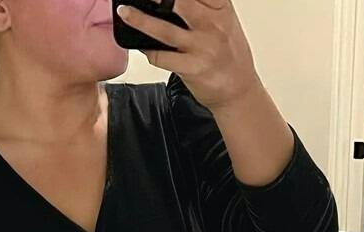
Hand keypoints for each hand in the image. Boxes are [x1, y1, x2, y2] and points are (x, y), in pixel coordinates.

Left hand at [116, 0, 261, 111]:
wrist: (239, 91)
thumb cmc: (229, 55)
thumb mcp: (224, 21)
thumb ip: (205, 6)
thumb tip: (171, 1)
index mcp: (222, 9)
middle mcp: (213, 26)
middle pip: (180, 2)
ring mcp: (202, 48)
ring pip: (165, 30)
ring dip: (140, 20)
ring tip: (125, 11)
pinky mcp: (192, 69)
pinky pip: (162, 57)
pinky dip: (148, 50)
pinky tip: (140, 45)